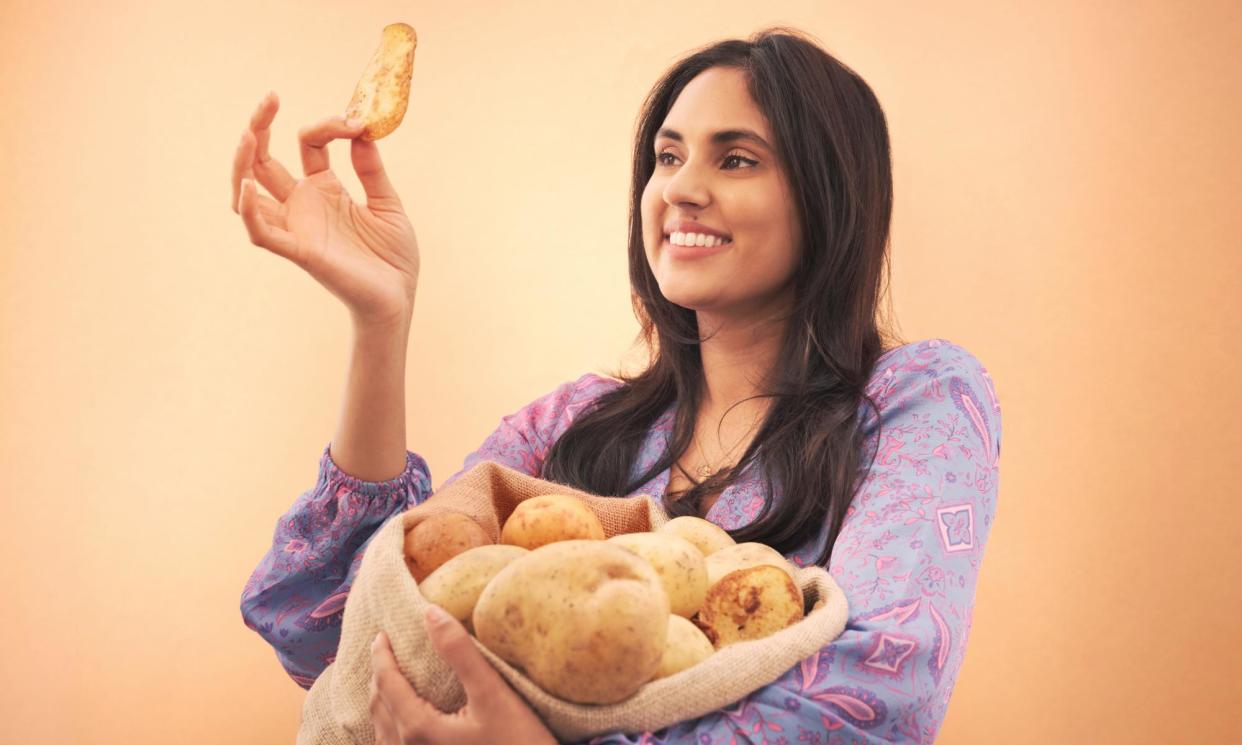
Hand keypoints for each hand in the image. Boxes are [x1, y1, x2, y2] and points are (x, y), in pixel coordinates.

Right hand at [230, 91, 419, 326]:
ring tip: (249, 134)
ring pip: (247, 193)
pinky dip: (248, 211)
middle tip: (269, 97)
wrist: (399, 298)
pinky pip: (261, 233)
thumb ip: (371, 169)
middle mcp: (303, 205)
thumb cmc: (392, 257)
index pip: (309, 144)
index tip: (356, 123)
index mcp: (324, 190)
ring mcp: (297, 227)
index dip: (326, 126)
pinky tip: (248, 188)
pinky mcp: (300, 252)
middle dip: (259, 126)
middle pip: (263, 161)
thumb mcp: (387, 203)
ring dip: (241, 164)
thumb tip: (362, 131)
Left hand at [369, 607, 557, 744]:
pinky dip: (390, 727)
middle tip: (383, 651)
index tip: (381, 634)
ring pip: (382, 731)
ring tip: (388, 682)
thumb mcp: (492, 695)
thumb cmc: (518, 744)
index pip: (386, 683)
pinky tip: (402, 723)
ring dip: (381, 702)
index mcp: (417, 729)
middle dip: (378, 675)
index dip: (381, 655)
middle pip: (379, 706)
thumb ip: (459, 653)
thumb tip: (429, 613)